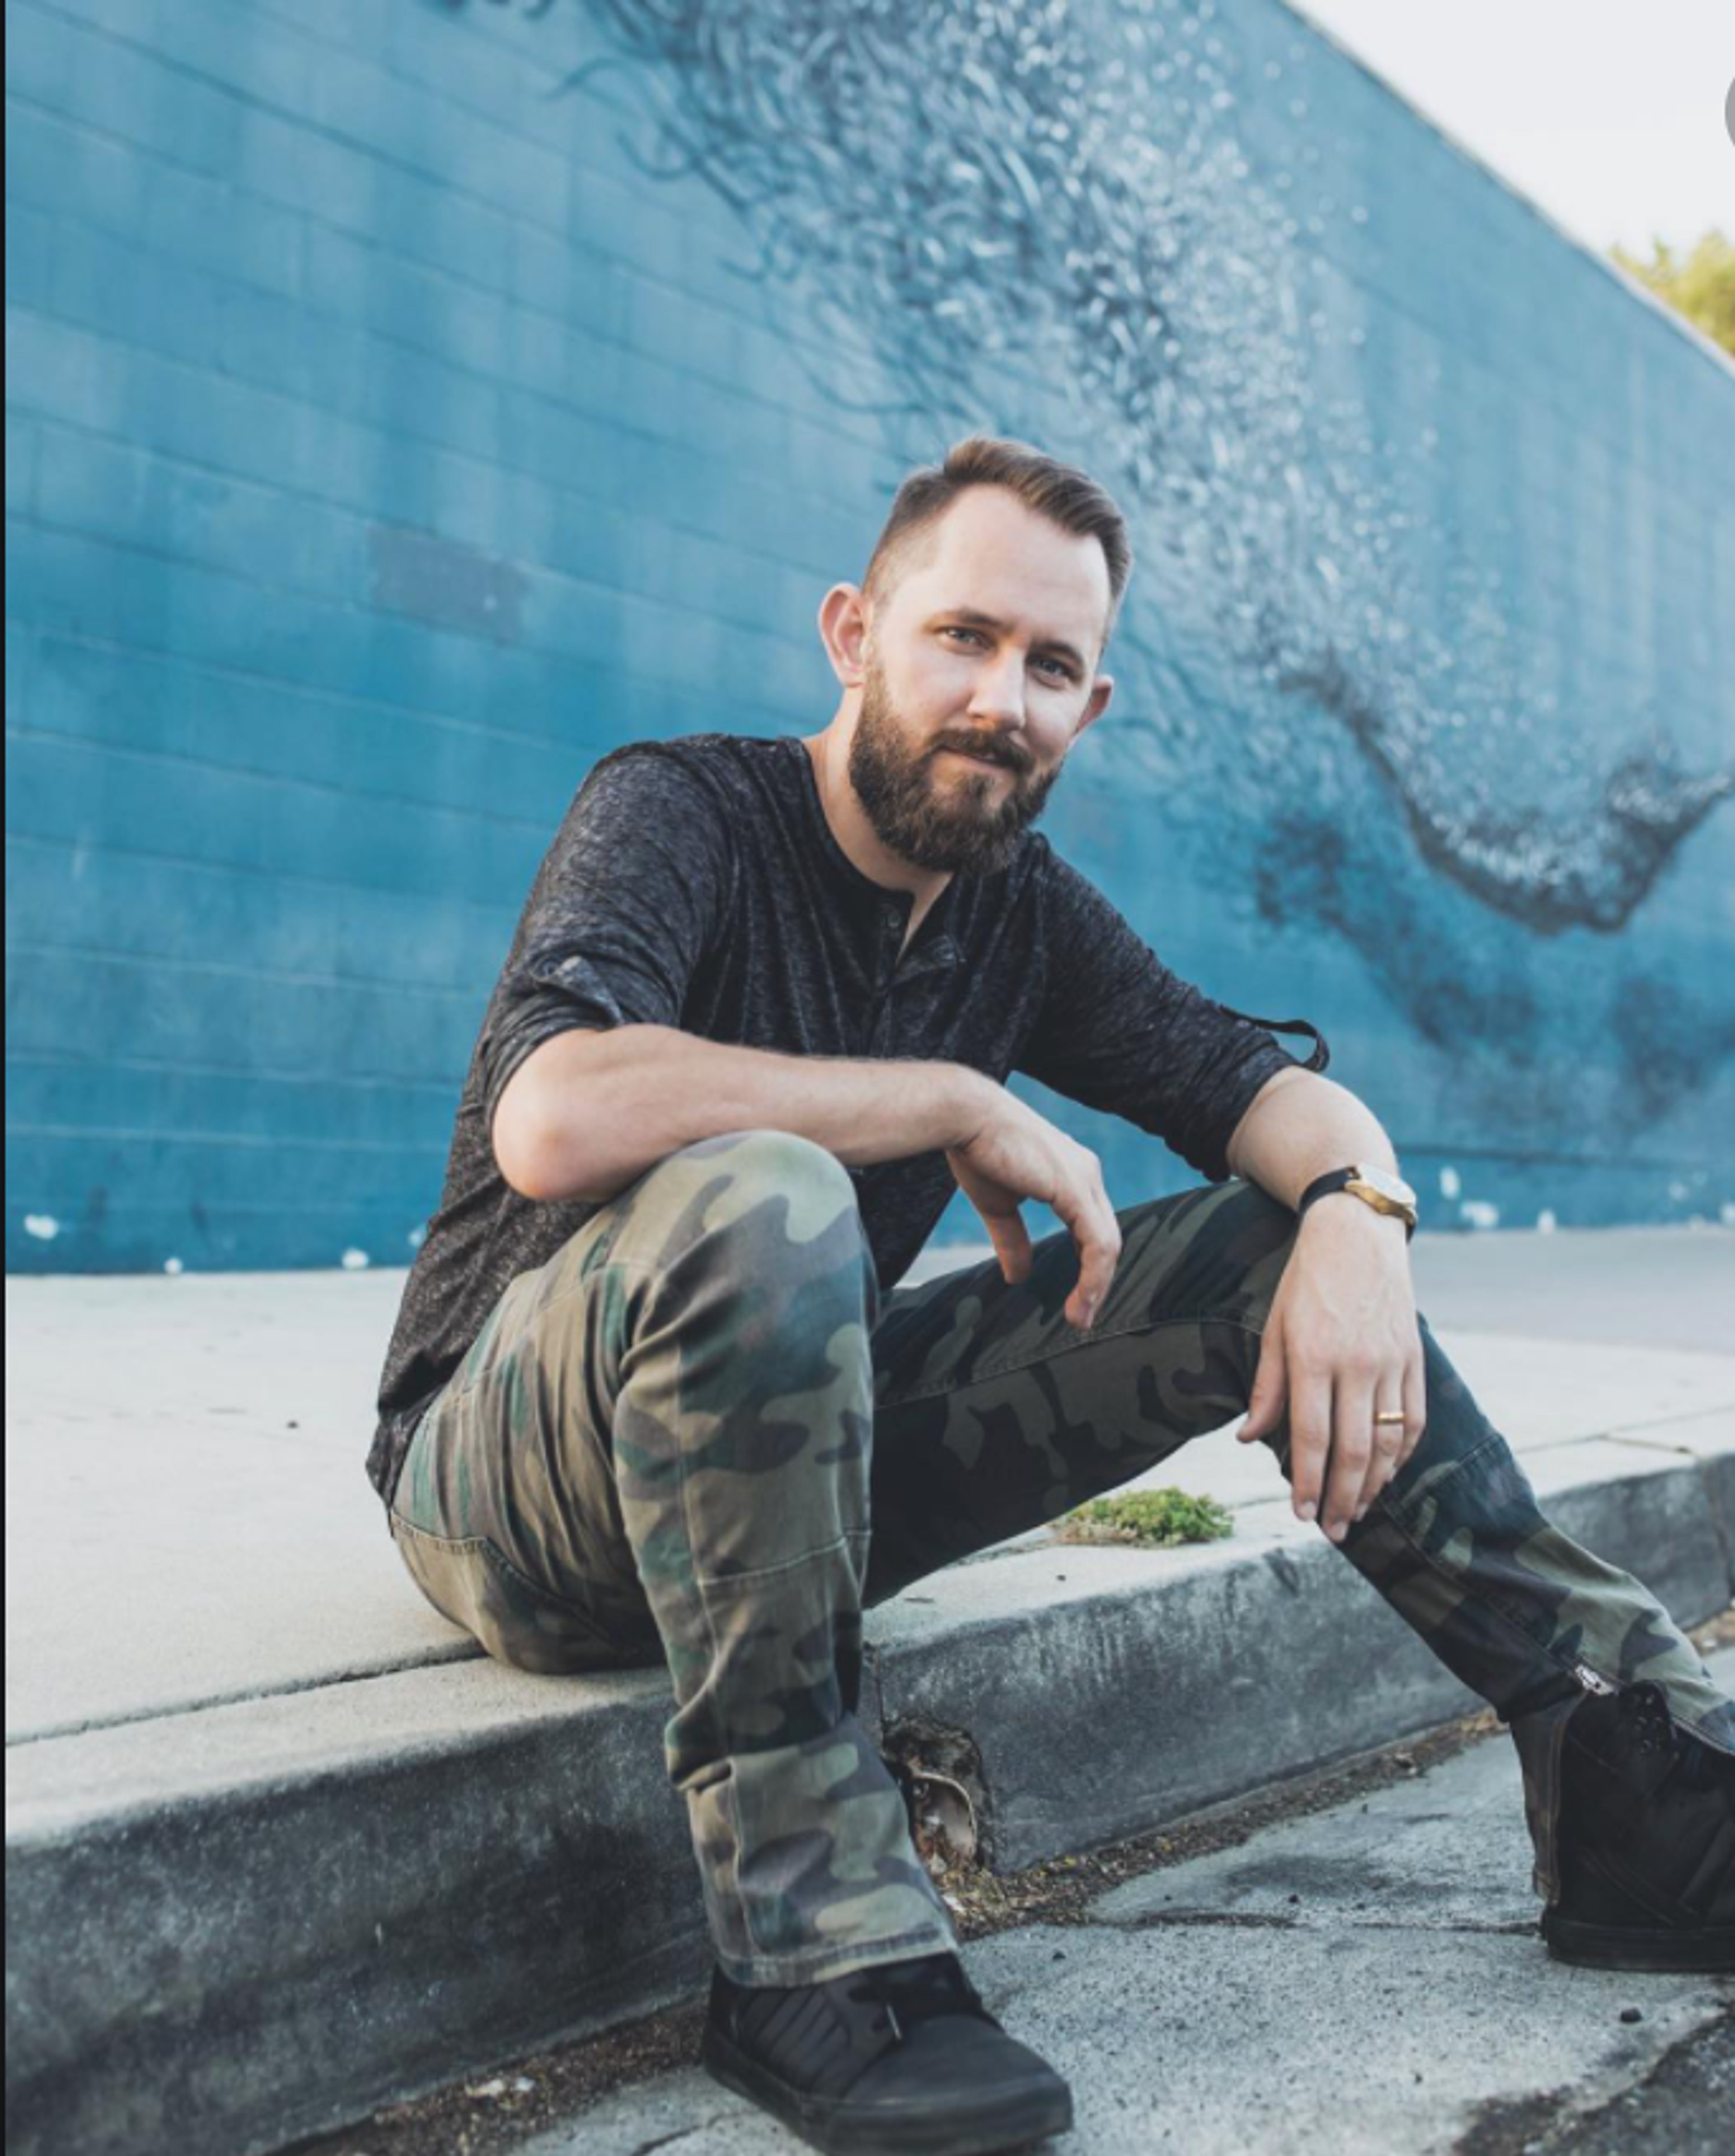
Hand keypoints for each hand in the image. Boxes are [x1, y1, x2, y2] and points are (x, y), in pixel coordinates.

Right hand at [945, 1084, 1120, 1330]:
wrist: (965, 1117)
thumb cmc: (977, 1150)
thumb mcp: (999, 1205)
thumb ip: (1013, 1240)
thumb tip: (1018, 1277)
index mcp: (1071, 1173)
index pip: (1093, 1228)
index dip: (1088, 1268)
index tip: (1075, 1301)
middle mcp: (1086, 1173)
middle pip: (1106, 1238)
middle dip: (1097, 1282)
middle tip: (1081, 1317)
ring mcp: (1085, 1179)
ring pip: (1107, 1244)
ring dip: (1097, 1287)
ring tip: (1079, 1318)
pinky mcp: (1076, 1189)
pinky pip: (1097, 1243)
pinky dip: (1093, 1276)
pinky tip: (1081, 1301)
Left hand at [1237, 1199, 1425, 1538]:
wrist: (1357, 1232)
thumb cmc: (1306, 1281)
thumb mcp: (1274, 1328)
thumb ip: (1266, 1388)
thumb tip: (1249, 1438)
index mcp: (1313, 1357)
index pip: (1312, 1437)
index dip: (1309, 1483)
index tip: (1302, 1515)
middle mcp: (1357, 1364)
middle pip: (1353, 1451)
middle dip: (1342, 1500)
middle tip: (1332, 1531)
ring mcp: (1392, 1362)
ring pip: (1388, 1443)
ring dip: (1373, 1486)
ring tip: (1357, 1512)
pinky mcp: (1415, 1358)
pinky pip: (1414, 1420)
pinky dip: (1402, 1455)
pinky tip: (1386, 1475)